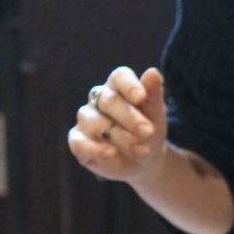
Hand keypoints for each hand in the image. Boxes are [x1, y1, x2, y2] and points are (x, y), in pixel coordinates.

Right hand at [69, 66, 168, 181]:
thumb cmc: (148, 132)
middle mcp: (97, 100)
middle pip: (108, 101)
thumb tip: (152, 72)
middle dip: (130, 117)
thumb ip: (153, 95)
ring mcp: (86, 120)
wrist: (142, 162)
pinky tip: (112, 153)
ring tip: (142, 150)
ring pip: (96, 123)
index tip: (141, 97)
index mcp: (117, 87)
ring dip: (121, 137)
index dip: (129, 85)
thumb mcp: (156, 115)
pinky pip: (80, 143)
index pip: (119, 76)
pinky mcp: (77, 141)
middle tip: (148, 131)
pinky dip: (96, 149)